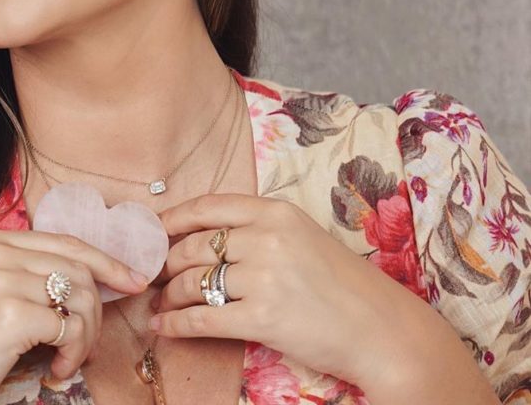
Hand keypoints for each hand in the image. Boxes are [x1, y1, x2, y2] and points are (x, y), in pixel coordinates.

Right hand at [0, 228, 148, 404]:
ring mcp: (0, 278)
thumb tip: (95, 276)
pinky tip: (55, 371)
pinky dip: (73, 353)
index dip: (105, 260)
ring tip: (66, 361)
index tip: (132, 279)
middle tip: (87, 345)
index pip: (64, 241)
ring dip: (85, 336)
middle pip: (78, 267)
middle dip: (96, 309)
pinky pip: (69, 326)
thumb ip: (30, 274)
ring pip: (79, 296)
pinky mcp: (9, 312)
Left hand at [149, 193, 417, 386]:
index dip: (174, 217)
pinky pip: (202, 319)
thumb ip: (259, 229)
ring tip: (160, 303)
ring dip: (169, 295)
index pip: (209, 206)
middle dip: (166, 262)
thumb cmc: (343, 285)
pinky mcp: (262, 318)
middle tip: (154, 274)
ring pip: (194, 282)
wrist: (382, 330)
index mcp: (277, 212)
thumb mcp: (303, 236)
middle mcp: (267, 238)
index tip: (153, 228)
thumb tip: (205, 235)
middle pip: (195, 245)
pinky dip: (175, 324)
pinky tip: (163, 327)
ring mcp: (264, 277)